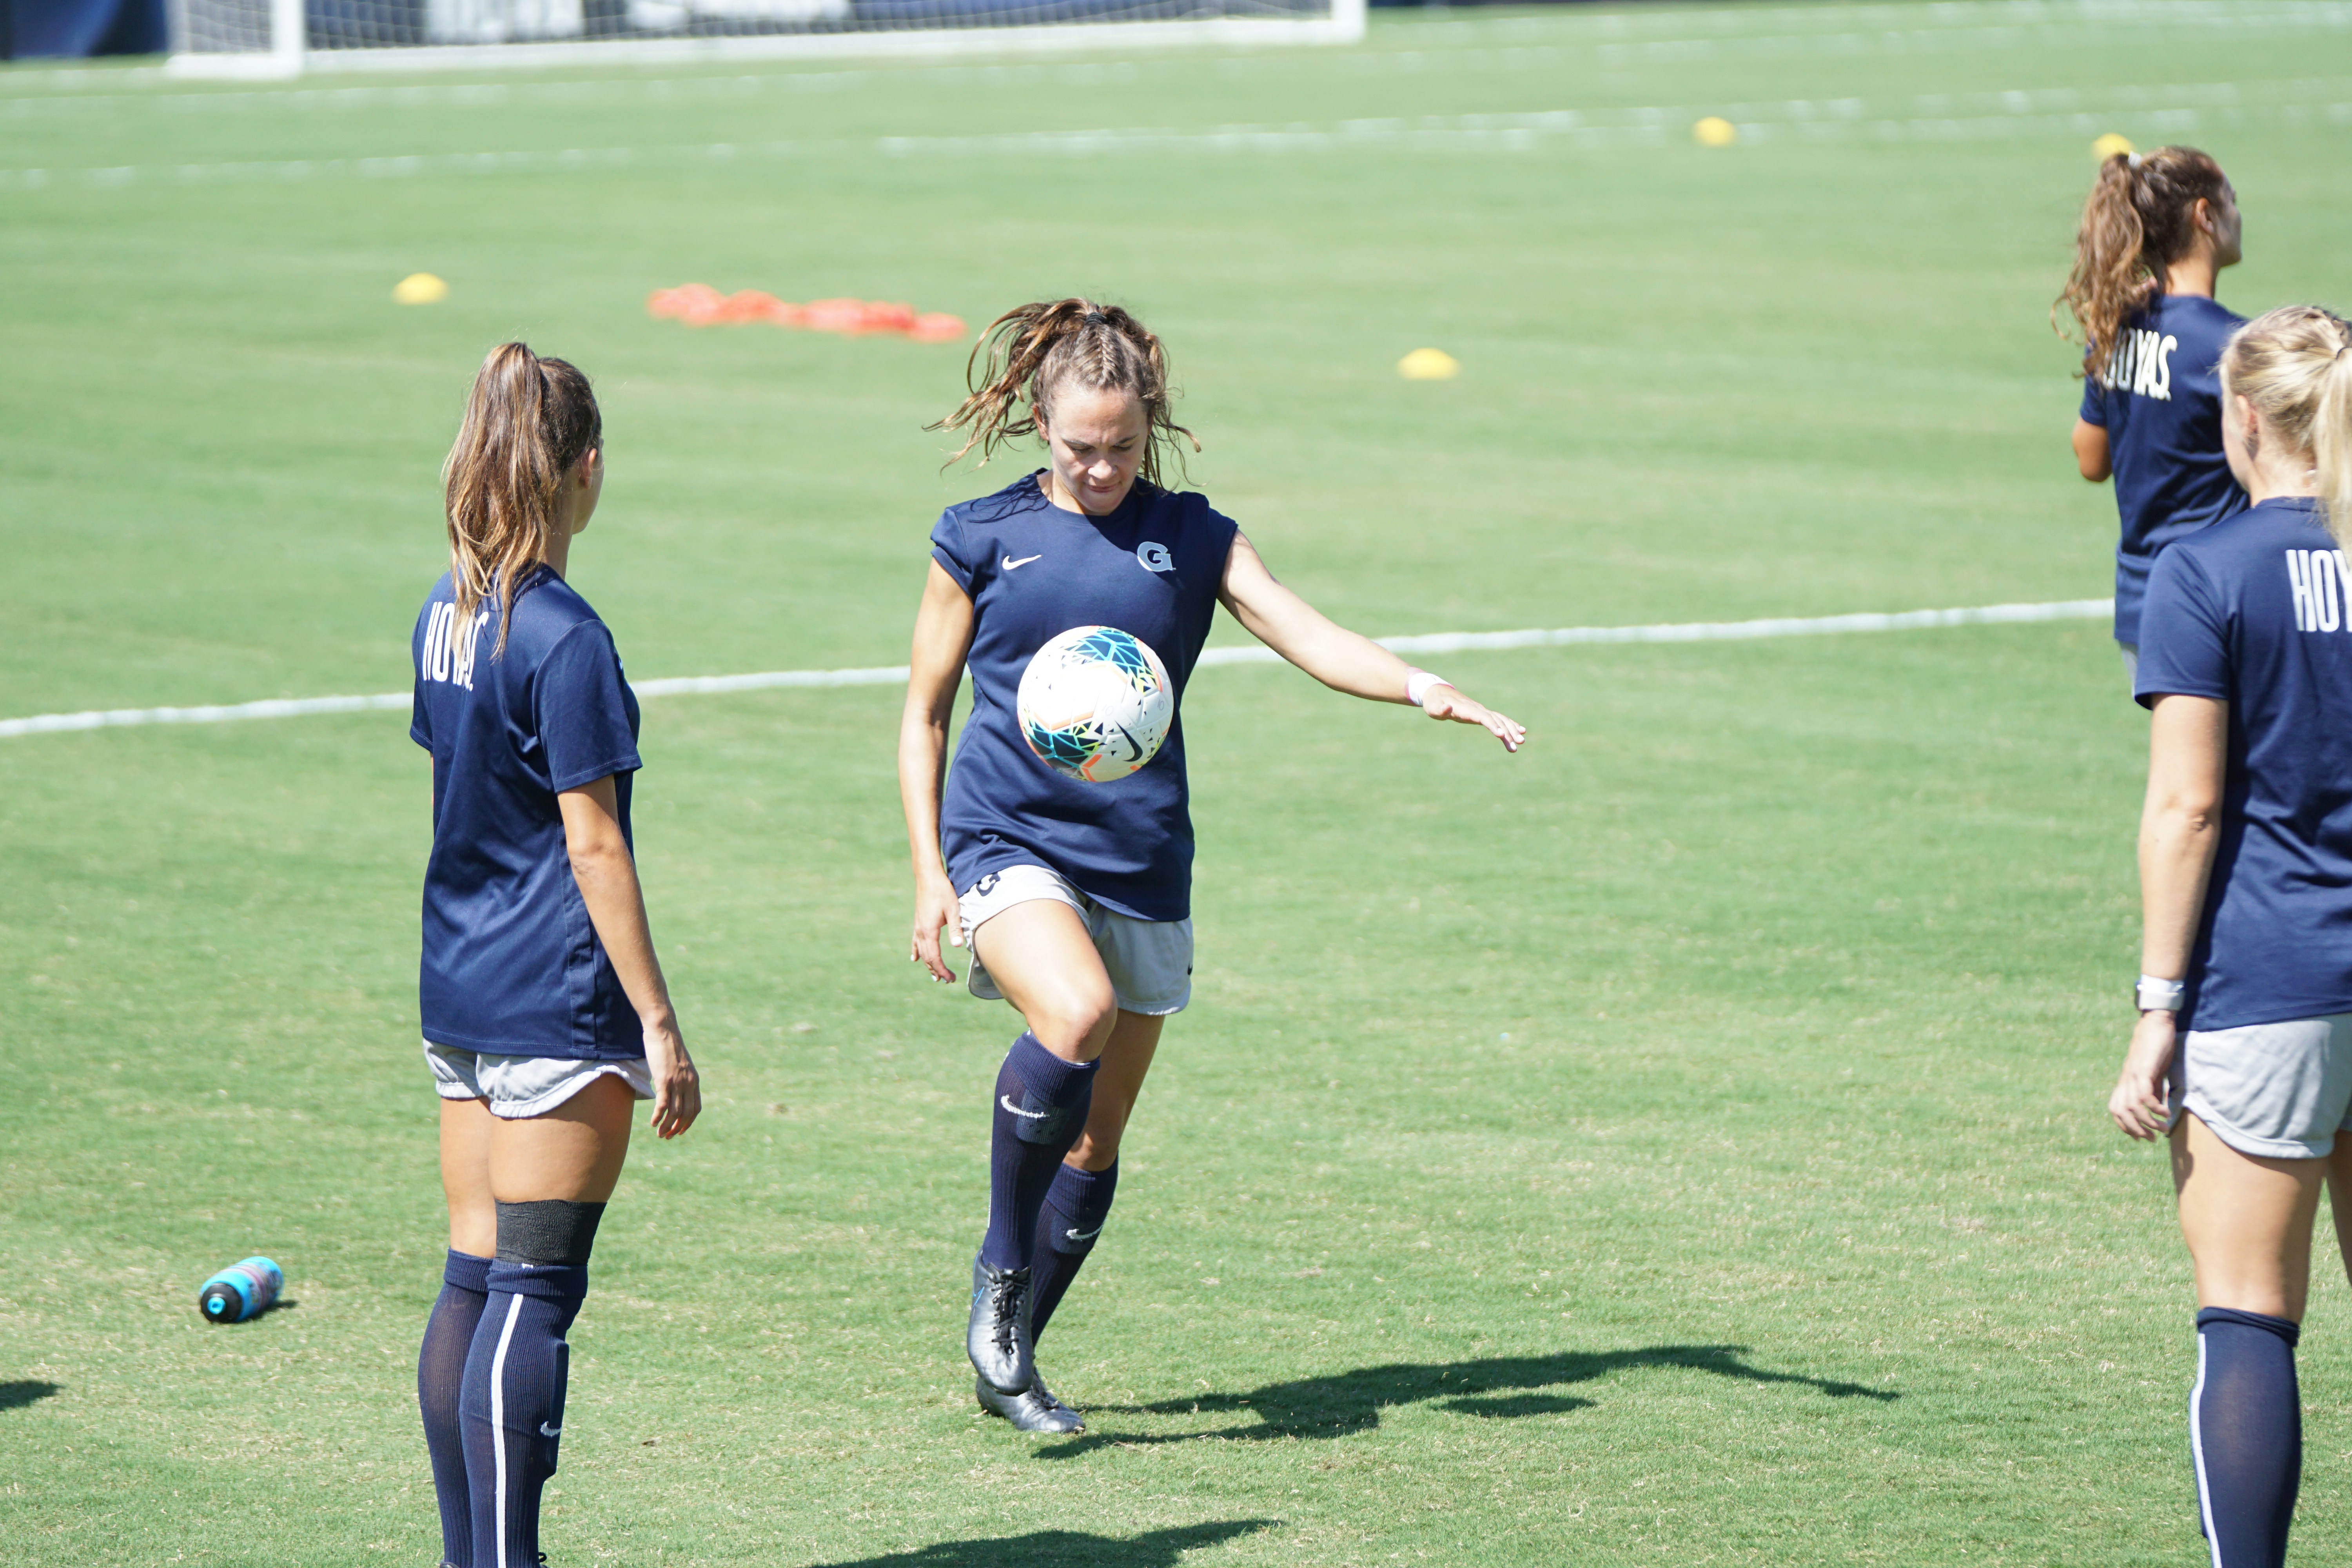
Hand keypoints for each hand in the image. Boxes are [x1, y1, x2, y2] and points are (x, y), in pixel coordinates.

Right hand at [644, 1016, 700, 1138]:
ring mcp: (677, 1082)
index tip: (680, 1130)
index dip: (689, 1122)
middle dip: (677, 1128)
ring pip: (675, 1112)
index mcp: (694, 1080)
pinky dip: (658, 1117)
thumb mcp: (679, 1063)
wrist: (663, 1029)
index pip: (696, 1108)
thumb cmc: (668, 1045)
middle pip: (686, 1113)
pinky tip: (653, 1123)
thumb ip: (680, 1076)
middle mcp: (688, 1083)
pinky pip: (663, 1104)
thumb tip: (674, 1085)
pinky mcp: (664, 1080)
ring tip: (660, 1134)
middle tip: (667, 1136)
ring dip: (667, 1126)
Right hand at [910, 873, 961, 983]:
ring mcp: (918, 927)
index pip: (934, 957)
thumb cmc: (942, 892)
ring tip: (935, 976)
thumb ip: (955, 928)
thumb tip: (958, 946)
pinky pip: (915, 942)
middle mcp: (920, 932)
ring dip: (928, 964)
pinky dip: (916, 952)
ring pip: (921, 951)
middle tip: (947, 980)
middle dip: (937, 970)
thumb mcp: (953, 909)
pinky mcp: (918, 922)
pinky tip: (914, 959)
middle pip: (927, 957)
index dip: (942, 970)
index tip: (951, 978)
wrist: (928, 877)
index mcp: (929, 931)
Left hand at [1422, 684, 1525, 752]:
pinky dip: (1509, 725)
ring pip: (1500, 719)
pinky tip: (1518, 733)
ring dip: (1511, 730)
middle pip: (1496, 719)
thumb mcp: (1433, 708)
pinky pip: (1498, 719)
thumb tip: (1446, 708)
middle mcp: (1477, 708)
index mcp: (1466, 709)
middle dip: (1508, 731)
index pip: (1483, 717)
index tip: (1501, 736)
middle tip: (1519, 743)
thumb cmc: (1434, 703)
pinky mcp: (1482, 714)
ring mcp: (1481, 710)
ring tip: (1521, 742)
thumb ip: (1440, 709)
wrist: (1438, 694)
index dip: (1492, 725)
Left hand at [2108, 1009, 2177, 1140]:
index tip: (2140, 1137)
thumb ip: (2154, 1090)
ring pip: (2132, 1106)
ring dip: (2148, 1122)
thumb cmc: (2156, 1049)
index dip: (2124, 1126)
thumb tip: (2159, 1109)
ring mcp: (2133, 1074)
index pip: (2115, 1109)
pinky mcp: (2144, 1069)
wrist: (2156, 1023)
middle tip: (2152, 1138)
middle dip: (2134, 1129)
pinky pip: (2144, 1094)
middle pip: (2119, 1112)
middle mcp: (2125, 1080)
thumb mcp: (2154, 1074)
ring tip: (2163, 1128)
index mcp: (2126, 1082)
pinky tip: (2166, 1112)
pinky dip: (2155, 1107)